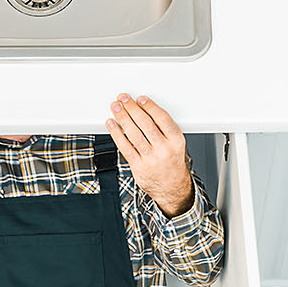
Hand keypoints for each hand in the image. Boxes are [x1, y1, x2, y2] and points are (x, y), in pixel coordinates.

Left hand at [106, 94, 192, 216]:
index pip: (162, 118)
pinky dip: (116, 134)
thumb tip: (143, 109)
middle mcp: (164, 149)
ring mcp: (150, 159)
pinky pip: (125, 147)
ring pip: (134, 134)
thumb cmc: (171, 162)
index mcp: (176, 141)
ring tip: (115, 107)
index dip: (150, 106)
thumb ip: (163, 128)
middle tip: (123, 99)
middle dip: (132, 108)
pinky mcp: (138, 166)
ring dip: (122, 118)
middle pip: (145, 124)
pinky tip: (111, 124)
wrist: (171, 188)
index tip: (140, 99)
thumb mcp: (175, 144)